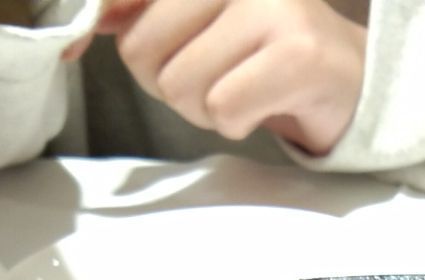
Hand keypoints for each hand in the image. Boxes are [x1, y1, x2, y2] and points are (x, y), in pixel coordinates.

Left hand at [97, 0, 365, 154]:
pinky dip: (235, 122)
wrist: (344, 80)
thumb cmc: (258, 54)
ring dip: (203, 107)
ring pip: (181, 85)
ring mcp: (271, 8)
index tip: (80, 52)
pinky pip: (223, 109)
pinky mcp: (296, 54)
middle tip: (209, 77)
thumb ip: (138, 15)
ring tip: (239, 89)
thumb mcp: (192, 23)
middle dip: (167, 82)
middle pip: (142, 50)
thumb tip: (83, 29)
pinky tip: (262, 103)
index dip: (98, 21)